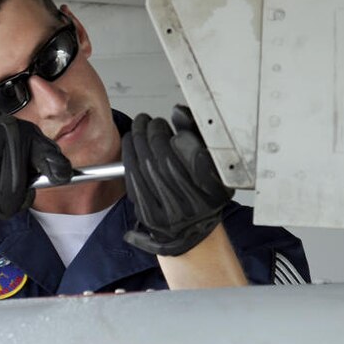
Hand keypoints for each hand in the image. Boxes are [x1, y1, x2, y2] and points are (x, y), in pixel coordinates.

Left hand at [121, 105, 232, 255]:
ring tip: (139, 126)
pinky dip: (129, 156)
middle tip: (150, 121)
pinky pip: (133, 180)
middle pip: (166, 161)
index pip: (195, 157)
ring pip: (147, 168)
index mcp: (214, 192)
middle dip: (154, 134)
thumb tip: (179, 112)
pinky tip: (130, 143)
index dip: (179, 135)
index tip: (172, 120)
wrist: (193, 231)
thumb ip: (199, 137)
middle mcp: (193, 206)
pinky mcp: (148, 215)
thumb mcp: (212, 165)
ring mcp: (169, 213)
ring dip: (139, 140)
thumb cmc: (203, 194)